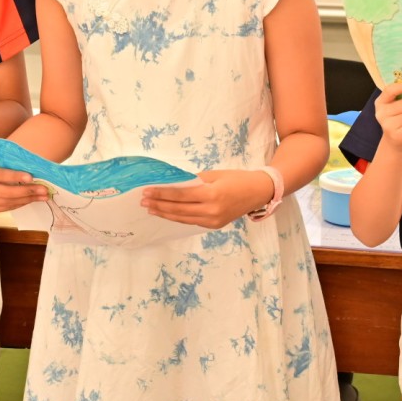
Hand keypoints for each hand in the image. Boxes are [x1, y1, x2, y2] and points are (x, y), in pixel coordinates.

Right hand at [0, 157, 47, 213]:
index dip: (14, 176)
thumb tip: (33, 162)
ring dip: (28, 199)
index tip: (31, 177)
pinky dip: (22, 203)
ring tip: (43, 196)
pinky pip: (7, 208)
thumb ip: (10, 158)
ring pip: (8, 202)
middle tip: (44, 189)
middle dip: (26, 191)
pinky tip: (33, 199)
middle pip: (5, 191)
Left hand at [140, 170, 271, 228]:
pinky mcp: (215, 225)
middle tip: (143, 201)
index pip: (180, 196)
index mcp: (212, 195)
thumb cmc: (236, 179)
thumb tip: (173, 184)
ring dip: (165, 214)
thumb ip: (193, 181)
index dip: (162, 194)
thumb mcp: (214, 175)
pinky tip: (168, 213)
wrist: (258, 192)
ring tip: (151, 209)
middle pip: (178, 209)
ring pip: (183, 219)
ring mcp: (213, 221)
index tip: (147, 191)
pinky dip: (178, 217)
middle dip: (159, 205)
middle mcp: (212, 211)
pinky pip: (192, 221)